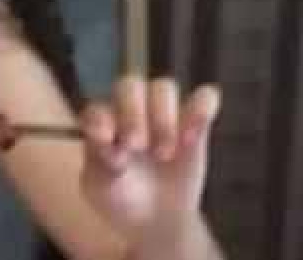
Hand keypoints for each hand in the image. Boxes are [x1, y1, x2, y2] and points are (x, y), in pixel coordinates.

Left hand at [80, 76, 220, 241]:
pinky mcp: (195, 122)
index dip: (101, 121)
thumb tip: (106, 142)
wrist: (155, 217)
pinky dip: (202, 109)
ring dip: (163, 117)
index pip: (97, 108)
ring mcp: (162, 112)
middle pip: (130, 86)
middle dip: (132, 113)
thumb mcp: (102, 189)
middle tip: (138, 146)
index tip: (107, 141)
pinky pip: (204, 97)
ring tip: (164, 154)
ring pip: (163, 87)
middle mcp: (129, 109)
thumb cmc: (120, 197)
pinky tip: (192, 138)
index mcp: (100, 122)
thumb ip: (100, 165)